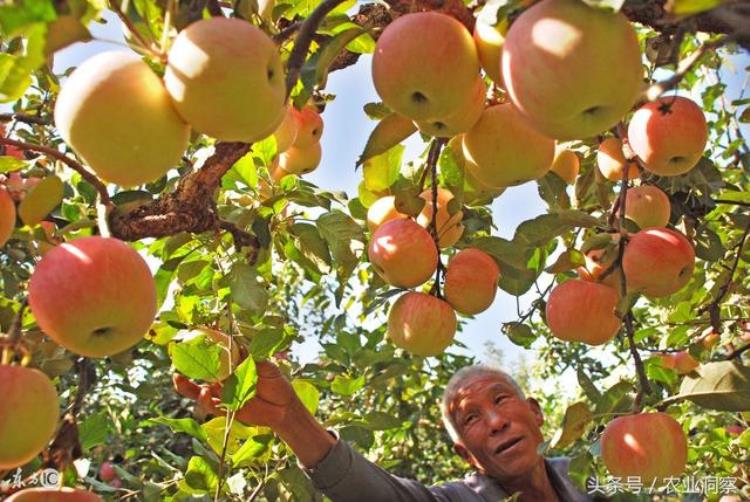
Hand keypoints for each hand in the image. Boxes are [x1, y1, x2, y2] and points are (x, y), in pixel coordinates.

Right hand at [173, 360, 335, 466]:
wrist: (283, 407)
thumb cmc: (276, 382)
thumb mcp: (268, 368)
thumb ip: (256, 360)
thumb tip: (244, 348)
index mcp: (231, 365)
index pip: (213, 354)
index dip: (201, 346)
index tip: (189, 336)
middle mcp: (223, 378)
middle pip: (199, 371)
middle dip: (185, 364)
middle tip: (174, 356)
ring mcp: (222, 394)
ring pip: (198, 389)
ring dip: (187, 385)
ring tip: (178, 378)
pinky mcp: (225, 409)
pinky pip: (210, 405)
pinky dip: (204, 400)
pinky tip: (204, 393)